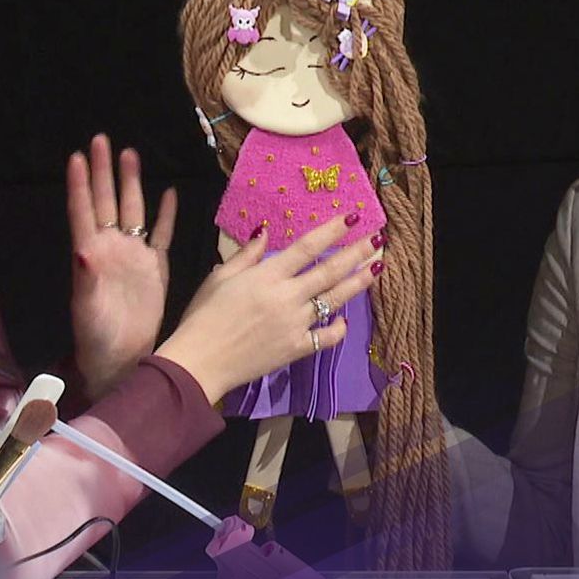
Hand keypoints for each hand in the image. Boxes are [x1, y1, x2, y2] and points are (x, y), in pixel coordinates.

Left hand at [66, 134, 178, 399]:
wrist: (122, 361)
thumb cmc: (97, 338)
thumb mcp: (88, 310)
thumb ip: (87, 280)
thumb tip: (83, 251)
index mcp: (91, 256)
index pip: (83, 212)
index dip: (79, 185)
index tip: (76, 156)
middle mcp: (111, 249)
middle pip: (107, 202)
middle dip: (103, 171)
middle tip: (101, 139)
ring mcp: (133, 257)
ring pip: (132, 211)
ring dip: (130, 183)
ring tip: (129, 153)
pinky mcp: (155, 269)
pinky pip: (160, 235)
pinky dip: (164, 215)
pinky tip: (168, 193)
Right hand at [158, 215, 380, 403]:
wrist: (200, 361)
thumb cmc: (203, 316)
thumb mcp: (219, 277)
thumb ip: (247, 255)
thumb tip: (264, 231)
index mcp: (267, 276)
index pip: (307, 247)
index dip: (331, 231)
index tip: (352, 218)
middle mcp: (287, 297)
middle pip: (329, 270)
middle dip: (356, 252)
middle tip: (378, 238)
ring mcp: (295, 324)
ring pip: (334, 300)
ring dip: (357, 283)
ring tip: (376, 269)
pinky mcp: (296, 348)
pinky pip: (326, 336)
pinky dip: (338, 328)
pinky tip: (344, 320)